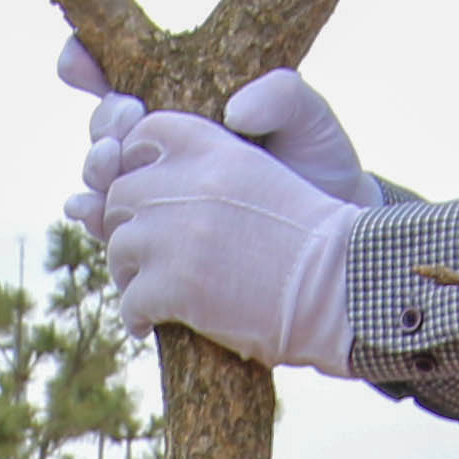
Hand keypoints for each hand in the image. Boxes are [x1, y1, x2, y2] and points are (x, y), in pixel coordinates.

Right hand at [61, 43, 372, 219]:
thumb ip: (282, 95)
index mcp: (185, 99)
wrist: (326, 235)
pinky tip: (91, 212)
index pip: (122, 71)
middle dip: (103, 120)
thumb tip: (236, 109)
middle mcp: (159, 144)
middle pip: (103, 126)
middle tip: (127, 121)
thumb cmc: (315, 162)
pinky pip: (107, 223)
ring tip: (112, 165)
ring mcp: (151, 189)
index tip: (82, 59)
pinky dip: (91, 215)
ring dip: (94, 166)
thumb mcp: (309, 118)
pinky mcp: (152, 234)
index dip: (88, 60)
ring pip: (98, 173)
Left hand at [96, 110, 359, 373]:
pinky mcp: (173, 286)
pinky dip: (136, 316)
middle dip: (126, 223)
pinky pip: (129, 299)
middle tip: (145, 250)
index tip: (146, 190)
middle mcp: (188, 184)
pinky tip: (151, 324)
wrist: (342, 287)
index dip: (136, 162)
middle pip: (120, 194)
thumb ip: (224, 147)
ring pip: (117, 246)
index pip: (145, 134)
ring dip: (128, 272)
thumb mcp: (273, 164)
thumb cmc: (311, 234)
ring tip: (148, 290)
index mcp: (213, 149)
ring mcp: (175, 236)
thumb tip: (167, 160)